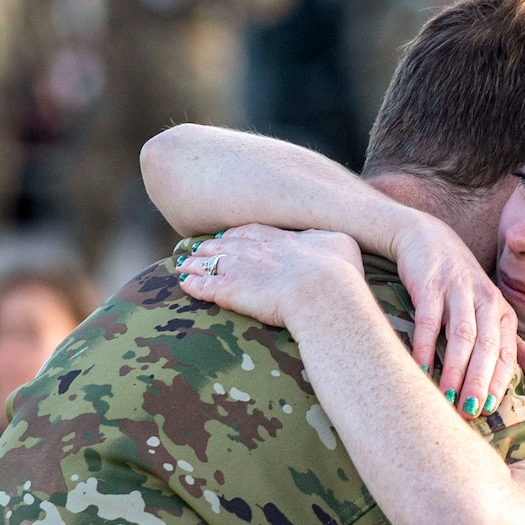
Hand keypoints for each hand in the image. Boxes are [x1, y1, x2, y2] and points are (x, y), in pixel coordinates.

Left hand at [180, 224, 364, 328]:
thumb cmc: (339, 272)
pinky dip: (193, 285)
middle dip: (210, 246)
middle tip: (198, 248)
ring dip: (196, 263)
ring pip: (210, 263)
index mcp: (281, 237)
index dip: (239, 235)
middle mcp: (256, 249)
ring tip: (183, 264)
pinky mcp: (231, 291)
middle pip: (226, 244)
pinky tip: (184, 285)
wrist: (323, 292)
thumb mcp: (340, 244)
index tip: (229, 236)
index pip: (252, 232)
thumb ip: (326, 239)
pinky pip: (205, 286)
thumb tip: (326, 239)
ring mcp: (241, 269)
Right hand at [392, 219, 524, 415]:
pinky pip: (428, 320)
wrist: (426, 239)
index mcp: (502, 311)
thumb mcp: (491, 312)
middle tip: (471, 412)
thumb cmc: (460, 284)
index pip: (506, 351)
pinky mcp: (429, 285)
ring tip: (447, 399)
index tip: (489, 409)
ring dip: (455, 369)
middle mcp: (484, 300)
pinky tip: (421, 369)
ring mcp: (457, 291)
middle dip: (480, 379)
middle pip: (486, 345)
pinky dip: (425, 346)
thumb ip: (516, 345)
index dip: (499, 380)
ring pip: (461, 335)